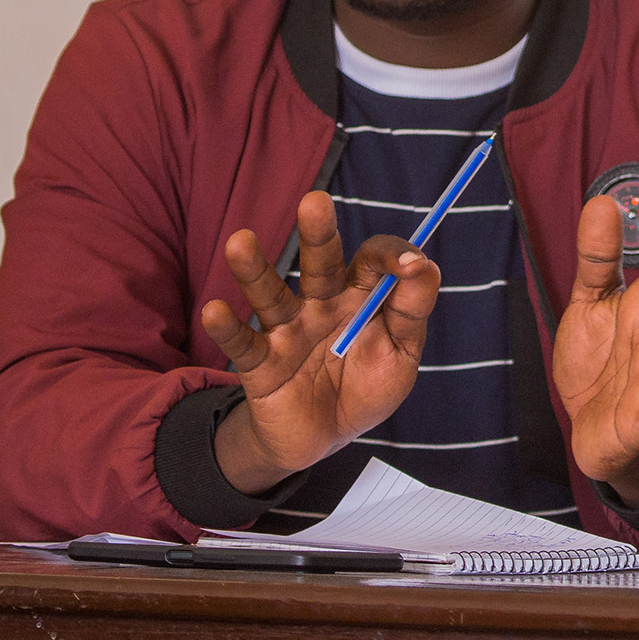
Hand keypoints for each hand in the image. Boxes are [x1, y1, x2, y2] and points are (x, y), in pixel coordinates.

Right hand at [201, 190, 442, 494]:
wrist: (326, 438)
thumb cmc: (366, 387)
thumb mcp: (401, 353)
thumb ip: (412, 310)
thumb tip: (424, 263)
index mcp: (359, 295)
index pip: (372, 261)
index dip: (391, 256)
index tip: (409, 264)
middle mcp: (320, 303)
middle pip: (320, 263)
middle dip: (318, 234)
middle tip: (315, 201)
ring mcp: (287, 331)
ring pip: (271, 295)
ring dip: (255, 270)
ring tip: (240, 241)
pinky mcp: (260, 364)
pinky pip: (242, 345)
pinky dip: (227, 329)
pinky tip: (214, 310)